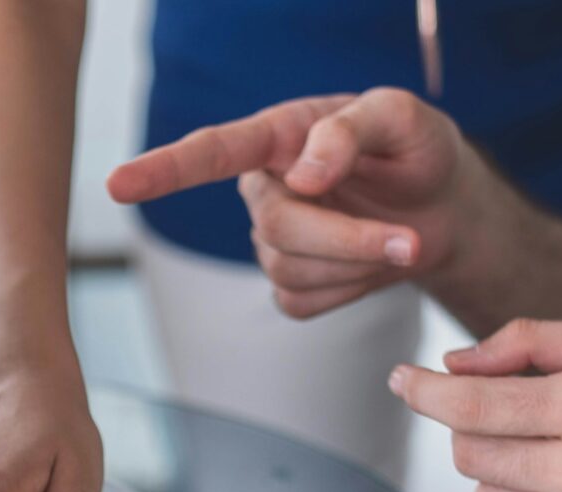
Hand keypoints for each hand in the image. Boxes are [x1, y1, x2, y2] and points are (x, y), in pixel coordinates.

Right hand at [108, 89, 481, 318]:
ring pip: (289, 271)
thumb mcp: (402, 118)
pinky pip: (302, 303)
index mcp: (278, 136)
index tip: (117, 185)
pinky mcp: (291, 285)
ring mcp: (273, 240)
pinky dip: (349, 292)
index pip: (211, 152)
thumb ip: (350, 130)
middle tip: (409, 240)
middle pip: (276, 228)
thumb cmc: (416, 151)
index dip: (162, 170)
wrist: (444, 208)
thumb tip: (303, 176)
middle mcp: (265, 188)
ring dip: (357, 263)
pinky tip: (369, 266)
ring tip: (401, 240)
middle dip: (346, 239)